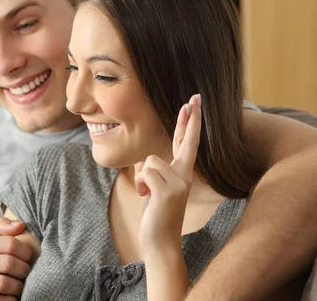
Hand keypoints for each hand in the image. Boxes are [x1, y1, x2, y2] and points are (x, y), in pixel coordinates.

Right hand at [0, 217, 31, 300]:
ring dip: (18, 285)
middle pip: (9, 264)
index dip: (26, 251)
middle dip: (24, 269)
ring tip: (18, 284)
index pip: (10, 244)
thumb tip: (21, 225)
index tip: (28, 257)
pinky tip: (10, 295)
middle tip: (26, 272)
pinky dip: (10, 299)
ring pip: (5, 284)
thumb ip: (1, 228)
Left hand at [136, 94, 201, 255]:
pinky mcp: (169, 192)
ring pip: (149, 161)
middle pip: (186, 141)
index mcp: (182, 173)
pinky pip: (144, 172)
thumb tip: (148, 161)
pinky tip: (148, 199)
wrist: (160, 241)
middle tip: (194, 96)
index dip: (191, 122)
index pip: (187, 142)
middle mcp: (185, 175)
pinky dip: (140, 185)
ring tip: (149, 194)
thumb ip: (156, 171)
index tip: (195, 101)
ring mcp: (179, 183)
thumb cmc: (156, 213)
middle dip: (190, 118)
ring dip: (142, 177)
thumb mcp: (156, 187)